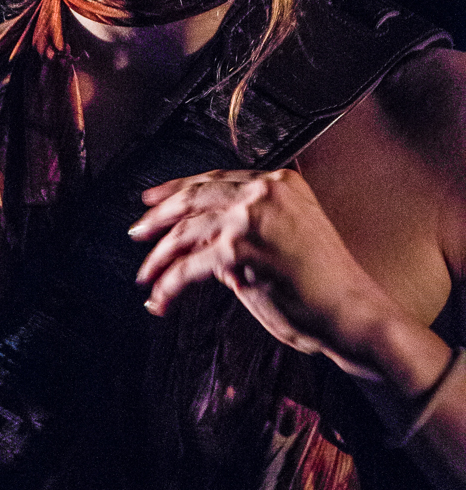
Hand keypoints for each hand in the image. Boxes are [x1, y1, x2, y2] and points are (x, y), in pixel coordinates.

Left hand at [130, 168, 398, 378]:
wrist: (353, 311)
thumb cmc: (326, 284)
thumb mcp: (291, 236)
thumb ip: (248, 229)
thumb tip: (206, 239)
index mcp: (279, 182)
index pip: (215, 178)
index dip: (178, 188)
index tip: (153, 199)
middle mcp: (263, 192)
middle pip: (193, 196)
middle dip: (157, 216)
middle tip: (136, 231)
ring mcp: (250, 218)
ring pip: (186, 232)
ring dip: (159, 258)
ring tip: (145, 276)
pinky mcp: (239, 251)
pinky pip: (189, 267)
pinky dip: (169, 284)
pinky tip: (161, 298)